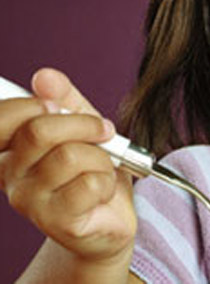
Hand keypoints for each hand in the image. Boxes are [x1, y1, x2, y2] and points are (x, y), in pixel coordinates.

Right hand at [0, 68, 135, 263]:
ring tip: (103, 168)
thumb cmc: (92, 169)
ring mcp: (30, 201)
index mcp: (9, 149)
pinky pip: (89, 184)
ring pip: (70, 156)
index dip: (33, 104)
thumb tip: (45, 76)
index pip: (2, 118)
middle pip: (39, 131)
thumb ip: (65, 100)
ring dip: (101, 158)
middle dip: (83, 124)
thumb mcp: (83, 126)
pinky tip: (102, 191)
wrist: (111, 218)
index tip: (59, 106)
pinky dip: (107, 181)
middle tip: (104, 131)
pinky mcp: (56, 221)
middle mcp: (11, 175)